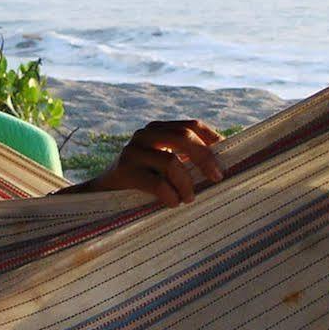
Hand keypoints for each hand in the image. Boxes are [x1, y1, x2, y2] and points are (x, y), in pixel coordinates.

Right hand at [86, 120, 224, 205]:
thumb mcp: (163, 163)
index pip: (191, 125)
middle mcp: (144, 135)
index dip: (211, 138)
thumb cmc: (142, 180)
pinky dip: (171, 195)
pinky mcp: (124, 172)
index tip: (226, 156)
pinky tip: (174, 203)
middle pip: (184, 137)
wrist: (102, 192)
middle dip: (205, 158)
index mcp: (158, 129)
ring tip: (189, 198)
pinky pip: (157, 183)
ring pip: (171, 162)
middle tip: (216, 178)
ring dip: (187, 184)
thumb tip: (220, 165)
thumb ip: (184, 158)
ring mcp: (132, 152)